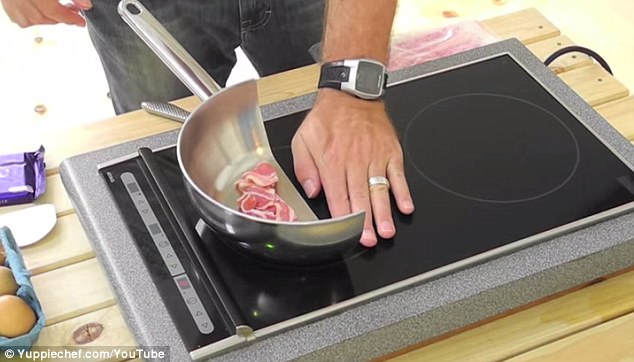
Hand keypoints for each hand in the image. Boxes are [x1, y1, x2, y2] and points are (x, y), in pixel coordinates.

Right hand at [1, 0, 91, 27]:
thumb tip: (87, 6)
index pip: (54, 11)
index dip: (70, 18)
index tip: (81, 22)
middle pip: (42, 17)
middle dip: (59, 18)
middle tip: (72, 12)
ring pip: (28, 20)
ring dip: (45, 19)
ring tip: (56, 11)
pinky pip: (15, 16)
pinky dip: (28, 18)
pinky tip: (39, 10)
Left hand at [292, 89, 413, 246]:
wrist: (351, 93)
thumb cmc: (327, 118)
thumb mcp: (303, 139)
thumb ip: (304, 167)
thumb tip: (313, 191)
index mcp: (332, 161)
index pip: (338, 196)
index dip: (344, 218)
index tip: (348, 234)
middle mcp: (355, 161)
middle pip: (361, 197)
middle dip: (366, 222)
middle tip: (370, 240)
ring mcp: (375, 157)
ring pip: (380, 189)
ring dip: (384, 212)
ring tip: (388, 231)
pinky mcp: (390, 151)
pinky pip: (398, 174)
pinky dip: (403, 191)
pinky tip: (406, 207)